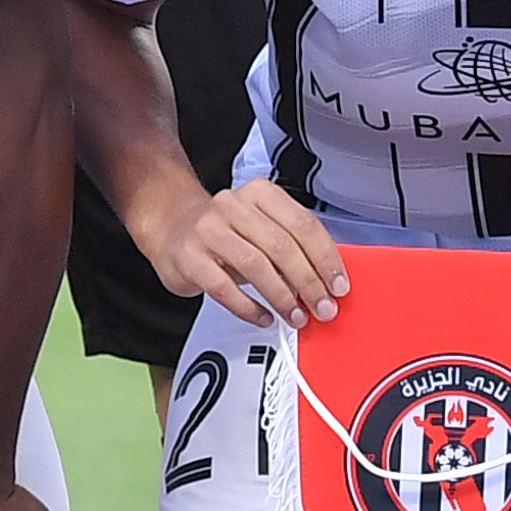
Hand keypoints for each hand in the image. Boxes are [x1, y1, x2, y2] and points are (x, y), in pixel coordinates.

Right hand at [152, 175, 347, 328]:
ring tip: (295, 316)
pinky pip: (224, 287)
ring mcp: (208, 229)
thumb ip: (291, 245)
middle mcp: (233, 205)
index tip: (338, 285)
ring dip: (282, 297)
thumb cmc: (226, 232)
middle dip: (308, 282)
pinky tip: (264, 317)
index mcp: (260, 193)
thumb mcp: (260, 227)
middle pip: (282, 245)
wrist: (172, 228)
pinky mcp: (189, 256)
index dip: (326, 258)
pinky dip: (248, 307)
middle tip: (322, 308)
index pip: (303, 224)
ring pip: (255, 265)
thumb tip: (326, 281)